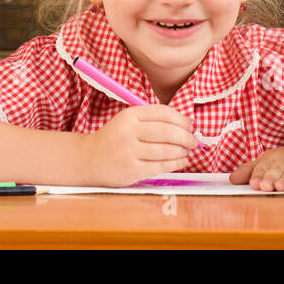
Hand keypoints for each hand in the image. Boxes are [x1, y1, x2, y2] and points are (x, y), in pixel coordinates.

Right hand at [83, 105, 198, 186]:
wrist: (89, 159)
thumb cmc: (113, 139)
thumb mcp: (126, 121)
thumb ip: (151, 120)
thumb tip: (184, 125)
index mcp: (129, 115)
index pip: (163, 112)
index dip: (181, 119)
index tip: (190, 125)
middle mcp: (129, 131)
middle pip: (168, 131)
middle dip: (186, 136)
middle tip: (194, 140)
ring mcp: (130, 151)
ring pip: (167, 150)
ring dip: (183, 151)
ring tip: (188, 151)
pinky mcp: (132, 170)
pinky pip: (161, 166)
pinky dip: (176, 164)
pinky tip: (181, 161)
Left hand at [229, 140, 283, 190]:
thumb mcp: (268, 162)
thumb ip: (250, 171)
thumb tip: (232, 180)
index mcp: (273, 157)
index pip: (263, 166)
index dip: (258, 175)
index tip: (253, 184)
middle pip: (278, 168)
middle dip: (271, 177)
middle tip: (265, 186)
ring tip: (280, 187)